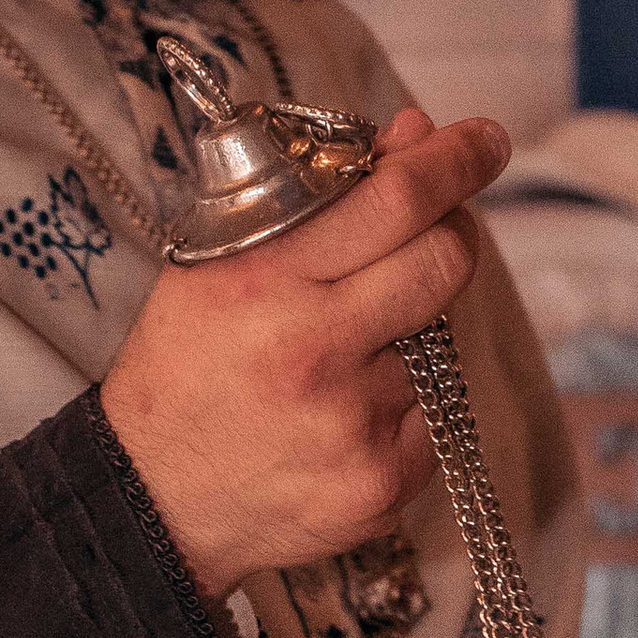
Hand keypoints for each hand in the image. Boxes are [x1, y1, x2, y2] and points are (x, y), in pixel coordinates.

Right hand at [98, 106, 506, 597]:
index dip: (452, 162)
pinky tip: (342, 417)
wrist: (154, 500)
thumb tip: (415, 137)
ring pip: (437, 344)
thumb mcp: (218, 265)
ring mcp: (357, 422)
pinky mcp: (386, 482)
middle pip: (444, 263)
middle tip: (438, 229)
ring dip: (407, 334)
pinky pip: (431, 416)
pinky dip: (402, 405)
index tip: (483, 141)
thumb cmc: (187, 369)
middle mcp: (314, 348)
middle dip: (450, 236)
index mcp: (263, 280)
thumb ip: (316, 201)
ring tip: (336, 360)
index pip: (394, 201)